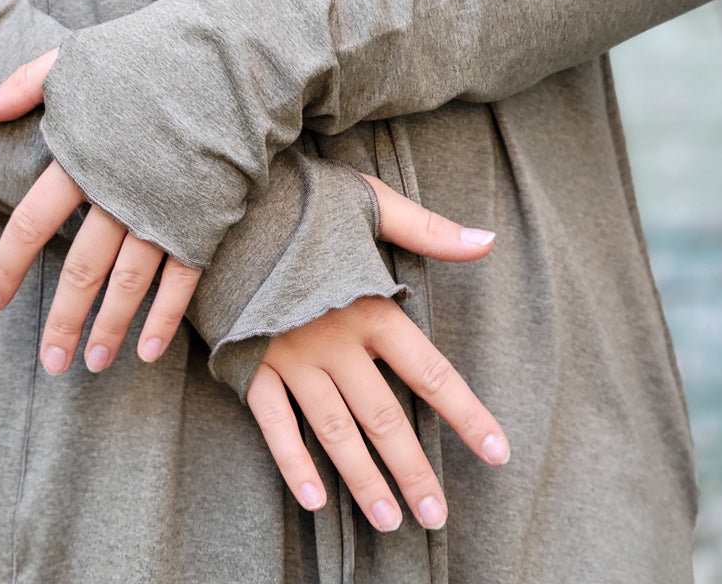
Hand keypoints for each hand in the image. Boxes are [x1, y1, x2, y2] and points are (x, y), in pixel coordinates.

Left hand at [0, 51, 200, 373]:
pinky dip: (164, 317)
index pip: (33, 224)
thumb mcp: (78, 58)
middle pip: (80, 269)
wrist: (235, 59)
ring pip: (129, 283)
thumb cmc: (152, 54)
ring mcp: (165, 210)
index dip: (8, 266)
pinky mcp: (205, 219)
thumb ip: (24, 85)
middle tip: (48, 363)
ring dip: (108, 327)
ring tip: (91, 363)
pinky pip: (182, 280)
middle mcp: (119, 193)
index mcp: (83, 158)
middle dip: (60, 320)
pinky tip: (149, 350)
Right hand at [246, 174, 507, 532]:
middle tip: (437, 516)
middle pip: (384, 417)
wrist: (225, 201)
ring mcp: (290, 355)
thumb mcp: (368, 203)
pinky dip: (291, 461)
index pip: (429, 371)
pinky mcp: (250, 360)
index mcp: (369, 305)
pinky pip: (273, 421)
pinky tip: (313, 499)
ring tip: (389, 521)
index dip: (465, 413)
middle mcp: (334, 340)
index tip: (496, 452)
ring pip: (335, 431)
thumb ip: (426, 229)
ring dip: (363, 479)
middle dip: (413, 470)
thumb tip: (488, 240)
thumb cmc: (301, 200)